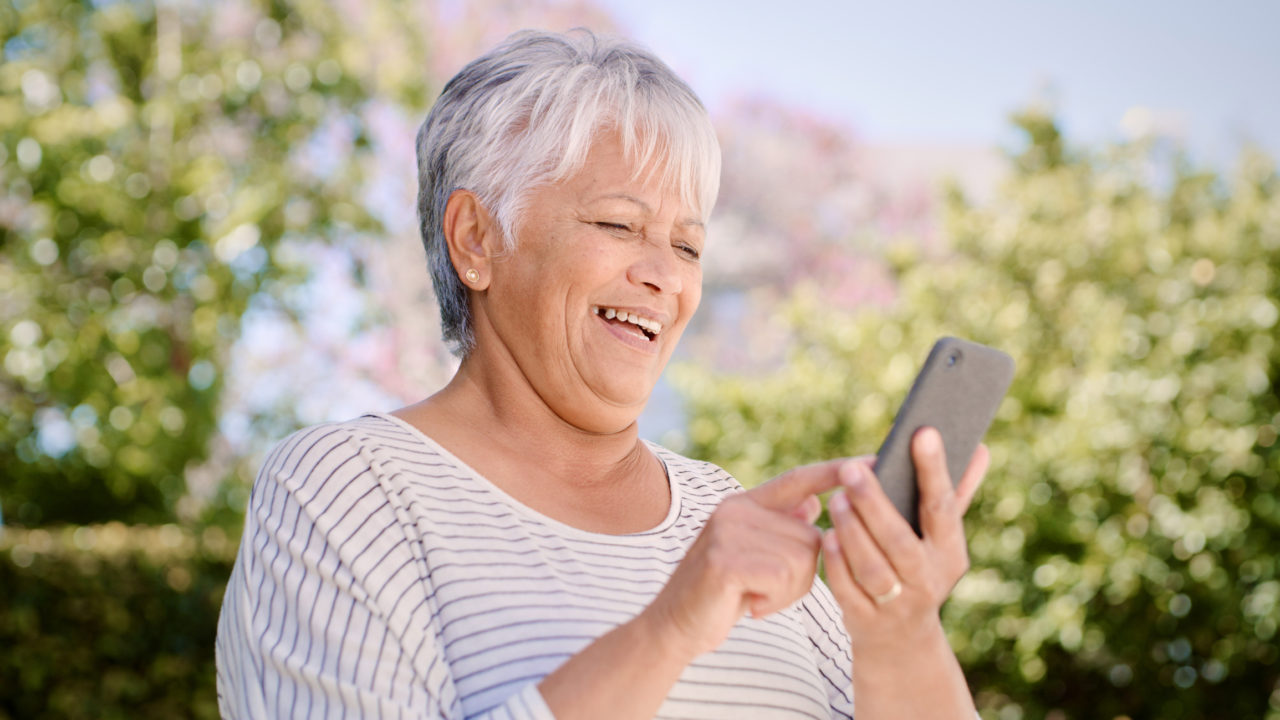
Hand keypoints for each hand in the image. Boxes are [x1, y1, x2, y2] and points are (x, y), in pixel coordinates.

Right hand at [643, 461, 842, 658]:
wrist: (674, 626)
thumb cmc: (721, 594)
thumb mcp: (754, 555)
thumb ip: (782, 527)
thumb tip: (816, 501)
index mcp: (745, 503)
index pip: (799, 479)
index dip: (836, 471)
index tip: (874, 461)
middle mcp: (736, 509)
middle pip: (811, 536)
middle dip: (802, 575)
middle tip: (766, 590)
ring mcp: (728, 531)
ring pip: (802, 559)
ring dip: (788, 591)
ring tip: (755, 596)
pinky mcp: (726, 560)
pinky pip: (783, 577)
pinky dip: (775, 600)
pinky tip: (749, 604)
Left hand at [821, 427, 988, 653]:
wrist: (902, 641)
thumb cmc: (921, 569)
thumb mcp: (942, 539)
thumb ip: (957, 493)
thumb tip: (981, 448)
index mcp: (950, 552)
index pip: (943, 507)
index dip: (934, 469)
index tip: (923, 431)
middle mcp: (927, 579)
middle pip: (900, 540)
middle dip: (875, 504)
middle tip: (852, 468)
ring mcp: (897, 604)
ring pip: (873, 567)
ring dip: (853, 531)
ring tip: (837, 499)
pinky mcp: (866, 620)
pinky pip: (848, 590)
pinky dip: (838, 563)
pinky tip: (828, 536)